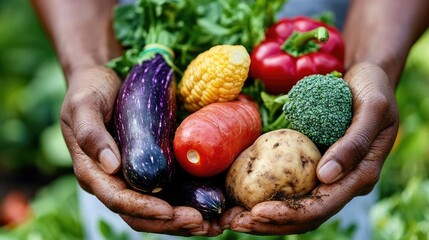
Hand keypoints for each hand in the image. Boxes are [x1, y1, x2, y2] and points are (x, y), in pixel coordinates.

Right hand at [60, 65, 221, 235]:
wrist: (104, 79)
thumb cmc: (90, 89)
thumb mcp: (83, 105)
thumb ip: (90, 133)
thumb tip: (110, 165)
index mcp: (93, 172)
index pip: (117, 199)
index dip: (142, 208)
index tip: (168, 211)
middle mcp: (114, 181)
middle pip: (140, 213)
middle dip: (169, 222)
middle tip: (201, 223)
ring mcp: (134, 177)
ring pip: (156, 210)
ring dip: (182, 220)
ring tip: (211, 224)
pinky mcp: (151, 169)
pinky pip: (169, 193)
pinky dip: (188, 203)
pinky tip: (210, 207)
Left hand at [220, 62, 398, 234]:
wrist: (365, 79)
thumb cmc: (372, 89)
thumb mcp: (372, 108)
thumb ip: (354, 142)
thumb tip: (326, 175)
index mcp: (359, 176)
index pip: (322, 206)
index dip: (290, 214)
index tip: (257, 212)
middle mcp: (342, 183)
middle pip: (305, 215)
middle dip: (269, 223)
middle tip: (233, 222)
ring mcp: (327, 176)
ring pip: (294, 207)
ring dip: (263, 217)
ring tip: (231, 218)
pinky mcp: (312, 166)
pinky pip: (288, 187)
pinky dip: (265, 195)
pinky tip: (241, 197)